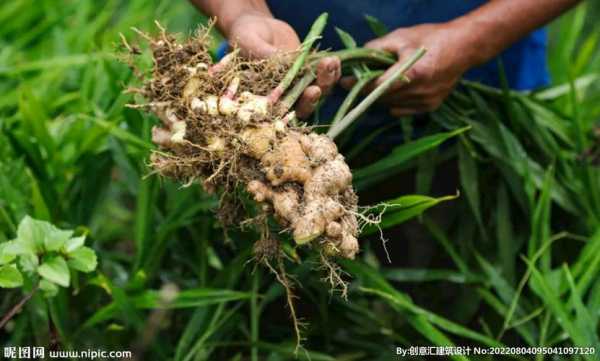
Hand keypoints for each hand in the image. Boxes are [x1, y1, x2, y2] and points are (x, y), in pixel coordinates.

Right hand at [226, 12, 340, 117]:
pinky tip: (334, 60)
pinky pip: (325, 78)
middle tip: (321, 82)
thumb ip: (262, 53)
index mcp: (264, 97)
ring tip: (330, 62)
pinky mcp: (308, 74)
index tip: (312, 91)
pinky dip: (332, 72)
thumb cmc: (244, 35)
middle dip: (315, 95)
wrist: (256, 25)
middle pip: (304, 107)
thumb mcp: (248, 41)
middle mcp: (282, 97)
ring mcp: (297, 86)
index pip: (283, 110)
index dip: (300, 105)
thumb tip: (285, 64)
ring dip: (327, 81)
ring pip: (318, 94)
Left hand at [342, 22, 474, 115]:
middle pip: (381, 98)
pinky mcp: (430, 107)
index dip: (357, 85)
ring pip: (390, 106)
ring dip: (381, 97)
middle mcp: (419, 92)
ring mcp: (425, 102)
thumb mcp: (402, 37)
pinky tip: (398, 89)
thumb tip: (357, 57)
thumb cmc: (432, 38)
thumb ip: (377, 48)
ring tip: (380, 82)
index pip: (376, 86)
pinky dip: (395, 102)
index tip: (343, 82)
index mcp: (412, 73)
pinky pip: (402, 110)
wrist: (464, 46)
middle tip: (358, 80)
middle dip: (367, 90)